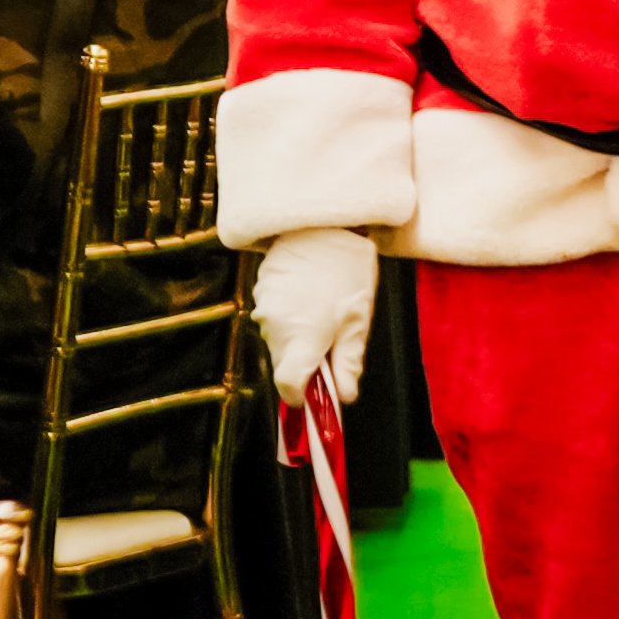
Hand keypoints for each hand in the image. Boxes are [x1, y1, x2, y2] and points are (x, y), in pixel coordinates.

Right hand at [253, 232, 379, 402]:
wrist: (324, 223)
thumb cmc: (347, 272)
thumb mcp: (357, 321)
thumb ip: (349, 362)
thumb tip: (345, 396)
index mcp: (301, 340)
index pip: (288, 387)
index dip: (303, 396)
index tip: (318, 392)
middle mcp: (275, 328)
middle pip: (284, 362)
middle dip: (305, 362)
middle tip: (332, 341)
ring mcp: (264, 307)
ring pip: (279, 339)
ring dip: (297, 337)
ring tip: (323, 310)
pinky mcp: (261, 289)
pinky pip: (273, 315)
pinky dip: (289, 315)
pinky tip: (309, 294)